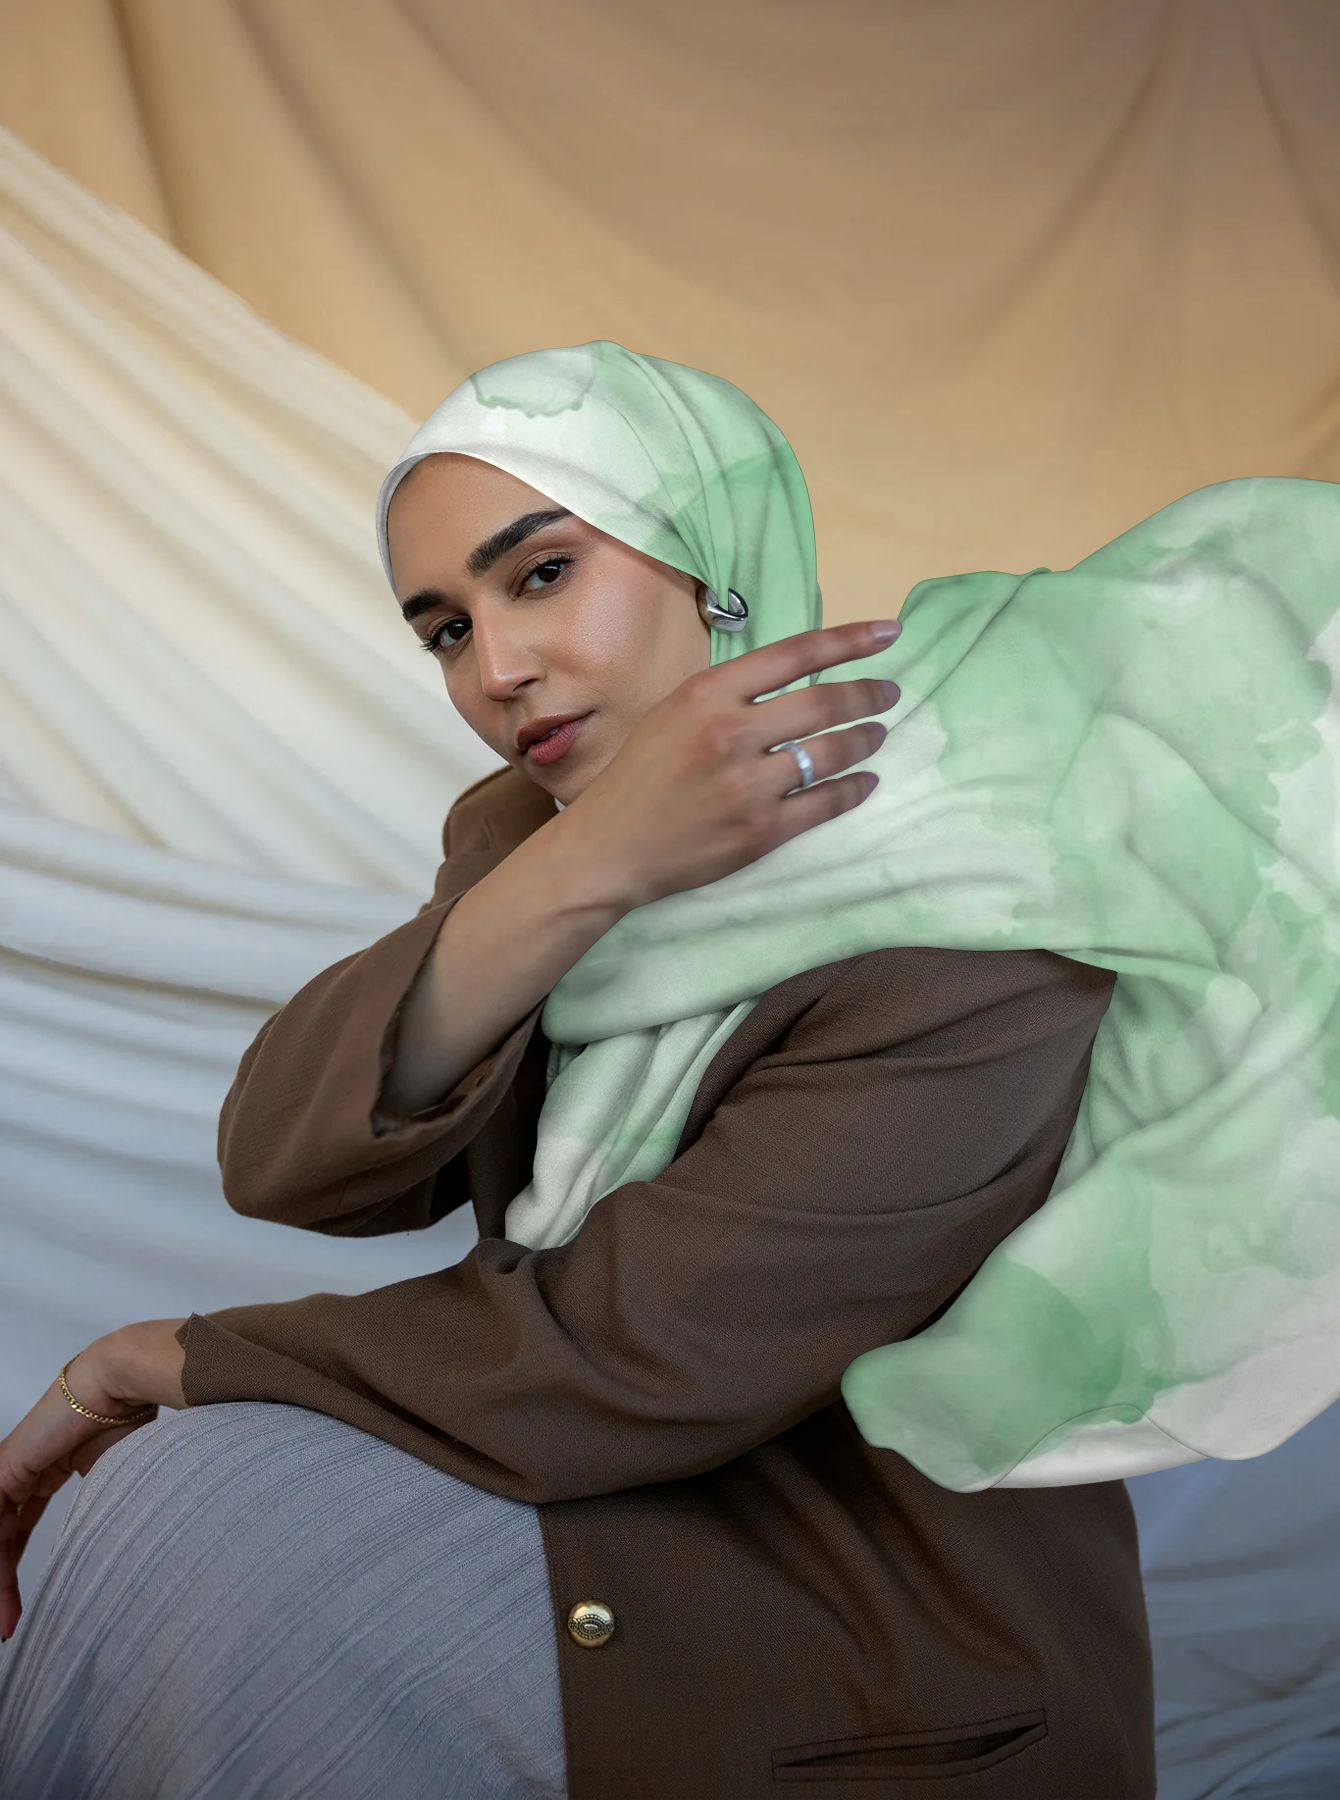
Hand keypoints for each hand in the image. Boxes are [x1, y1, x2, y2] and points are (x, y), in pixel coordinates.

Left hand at [0, 1321, 186, 1641]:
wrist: (134, 1375)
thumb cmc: (149, 1417)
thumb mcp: (128, 1478)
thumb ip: (118, 1508)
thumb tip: (136, 1555)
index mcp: (56, 1463)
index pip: (21, 1525)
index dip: (13, 1571)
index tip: (20, 1616)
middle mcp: (29, 1467)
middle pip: (4, 1535)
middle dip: (2, 1585)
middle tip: (8, 1630)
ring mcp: (15, 1465)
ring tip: (6, 1625)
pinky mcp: (8, 1465)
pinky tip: (2, 1591)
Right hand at [559, 617, 901, 910]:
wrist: (611, 846)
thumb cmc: (642, 774)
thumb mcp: (674, 712)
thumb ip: (729, 693)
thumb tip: (795, 674)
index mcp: (708, 694)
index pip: (796, 655)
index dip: (850, 640)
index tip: (888, 633)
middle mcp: (731, 733)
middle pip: (824, 704)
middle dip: (868, 695)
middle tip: (889, 694)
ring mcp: (748, 785)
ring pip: (831, 753)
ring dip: (865, 740)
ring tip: (877, 734)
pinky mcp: (760, 831)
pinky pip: (825, 803)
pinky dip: (854, 789)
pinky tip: (864, 781)